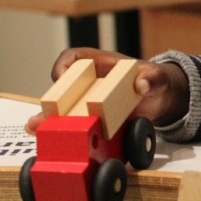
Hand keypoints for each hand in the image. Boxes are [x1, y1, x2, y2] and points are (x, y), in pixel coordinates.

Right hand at [24, 47, 188, 132]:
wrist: (160, 100)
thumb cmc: (154, 81)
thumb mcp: (157, 77)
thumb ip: (153, 78)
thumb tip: (142, 84)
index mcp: (100, 63)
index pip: (73, 58)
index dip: (63, 66)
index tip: (62, 78)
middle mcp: (89, 82)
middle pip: (63, 88)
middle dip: (51, 100)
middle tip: (46, 114)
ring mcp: (89, 101)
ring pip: (65, 109)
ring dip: (52, 119)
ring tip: (39, 130)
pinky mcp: (94, 119)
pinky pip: (78, 124)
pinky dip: (69, 132)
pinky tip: (60, 143)